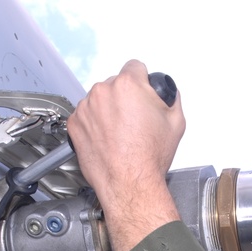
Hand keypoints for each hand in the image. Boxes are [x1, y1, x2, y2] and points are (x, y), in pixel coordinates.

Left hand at [68, 60, 185, 250]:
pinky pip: (85, 117)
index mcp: (128, 85)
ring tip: (120, 134)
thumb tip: (168, 96)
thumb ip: (172, 99)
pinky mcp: (75, 124)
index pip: (134, 67)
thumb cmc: (148, 158)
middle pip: (115, 84)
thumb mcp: (176, 122)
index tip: (142, 92)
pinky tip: (107, 140)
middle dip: (124, 98)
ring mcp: (86, 108)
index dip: (142, 80)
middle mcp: (102, 92)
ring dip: (107, 111)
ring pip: (99, 100)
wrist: (129, 183)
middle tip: (134, 120)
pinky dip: (93, 125)